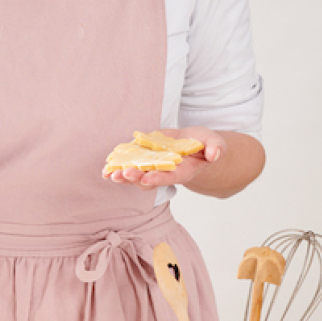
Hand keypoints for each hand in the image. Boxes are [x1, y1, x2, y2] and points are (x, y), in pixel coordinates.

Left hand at [101, 127, 225, 189]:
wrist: (193, 145)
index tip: (148, 178)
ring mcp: (153, 166)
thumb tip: (214, 154)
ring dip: (123, 176)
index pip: (170, 177)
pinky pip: (129, 164)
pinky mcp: (144, 158)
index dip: (159, 178)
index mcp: (182, 171)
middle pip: (149, 179)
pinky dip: (117, 167)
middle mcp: (165, 172)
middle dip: (136, 178)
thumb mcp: (213, 141)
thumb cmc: (203, 144)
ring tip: (110, 174)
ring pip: (136, 175)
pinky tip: (106, 169)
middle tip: (124, 174)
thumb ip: (216, 147)